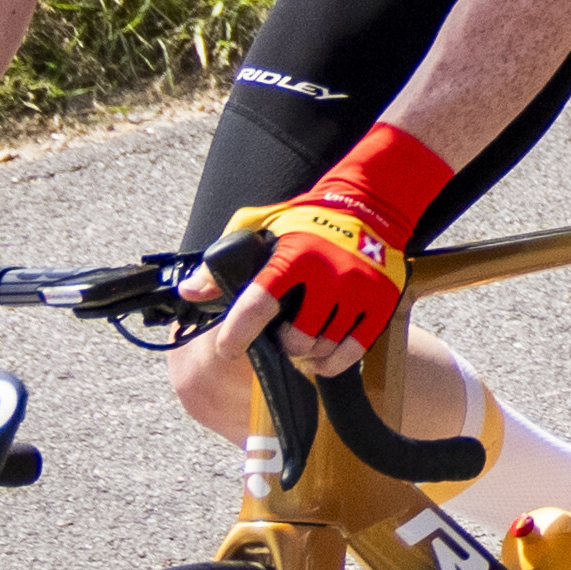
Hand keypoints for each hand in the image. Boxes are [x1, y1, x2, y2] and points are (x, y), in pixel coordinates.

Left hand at [223, 125, 452, 375]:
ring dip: (306, 353)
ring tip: (301, 343)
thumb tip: (190, 291)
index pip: (259, 304)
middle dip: (282, 345)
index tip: (228, 349)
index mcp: (294, 255)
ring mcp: (358, 291)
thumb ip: (223, 259)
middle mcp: (328, 274)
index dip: (239, 333)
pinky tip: (322, 357)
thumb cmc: (307, 220)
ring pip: (323, 347)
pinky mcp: (380, 303)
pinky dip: (332, 362)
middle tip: (280, 338)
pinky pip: (351, 352)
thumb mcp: (259, 228)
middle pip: (296, 337)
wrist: (370, 207)